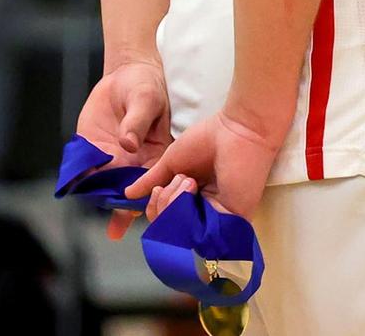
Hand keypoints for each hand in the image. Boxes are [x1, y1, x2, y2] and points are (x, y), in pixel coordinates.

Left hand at [75, 58, 171, 238]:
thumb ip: (137, 120)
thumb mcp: (146, 98)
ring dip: (105, 203)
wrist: (123, 75)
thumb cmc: (144, 85)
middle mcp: (136, 164)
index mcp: (158, 154)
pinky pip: (86, 175)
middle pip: (132, 193)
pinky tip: (79, 191)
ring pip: (108, 190)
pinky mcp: (93, 156)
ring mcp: (114, 162)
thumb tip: (128, 143)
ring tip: (106, 223)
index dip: (149, 194)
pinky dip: (81, 186)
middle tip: (119, 226)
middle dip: (125, 210)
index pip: (155, 181)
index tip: (140, 207)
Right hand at [124, 109, 280, 219]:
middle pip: (166, 229)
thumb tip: (127, 195)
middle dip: (161, 205)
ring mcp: (214, 219)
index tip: (150, 194)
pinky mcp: (228, 224)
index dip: (151, 210)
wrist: (237, 130)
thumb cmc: (209, 138)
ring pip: (178, 234)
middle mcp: (201, 211)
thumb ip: (151, 179)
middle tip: (178, 180)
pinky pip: (195, 235)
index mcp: (190, 197)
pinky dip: (184, 215)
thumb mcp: (172, 160)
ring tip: (189, 181)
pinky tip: (189, 195)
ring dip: (173, 205)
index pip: (162, 217)